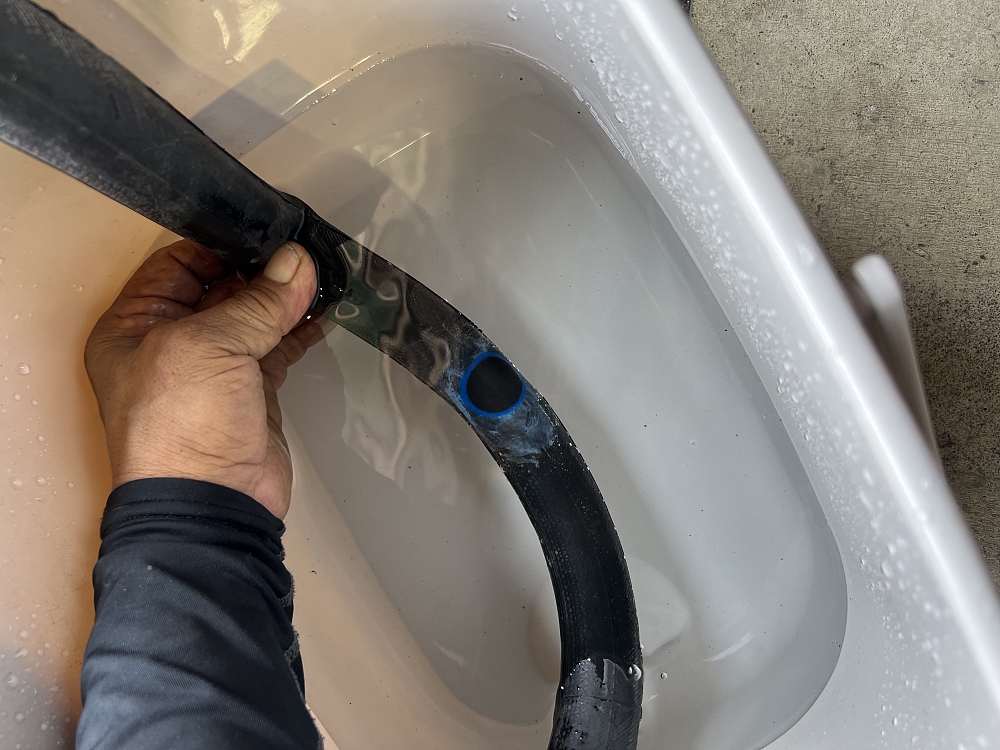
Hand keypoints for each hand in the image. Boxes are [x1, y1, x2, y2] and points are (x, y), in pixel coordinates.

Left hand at [85, 240, 321, 519]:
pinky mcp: (251, 392)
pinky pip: (276, 348)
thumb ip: (257, 303)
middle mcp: (170, 345)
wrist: (213, 502)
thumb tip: (294, 265)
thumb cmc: (178, 433)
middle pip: (219, 290)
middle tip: (299, 257)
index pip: (177, 265)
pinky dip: (299, 330)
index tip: (263, 237)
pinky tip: (320, 314)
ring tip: (317, 278)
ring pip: (252, 318)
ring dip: (284, 300)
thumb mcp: (209, 347)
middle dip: (260, 272)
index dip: (219, 248)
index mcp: (134, 327)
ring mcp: (212, 370)